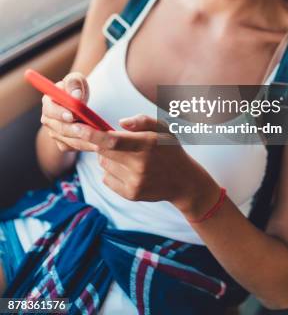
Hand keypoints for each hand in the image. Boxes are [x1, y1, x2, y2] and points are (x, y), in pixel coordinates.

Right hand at [40, 72, 98, 152]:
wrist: (79, 102)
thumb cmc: (76, 89)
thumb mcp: (76, 81)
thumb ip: (74, 83)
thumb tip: (75, 95)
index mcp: (48, 102)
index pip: (50, 110)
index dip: (60, 114)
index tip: (72, 116)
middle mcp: (48, 119)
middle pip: (59, 128)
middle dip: (74, 131)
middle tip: (89, 132)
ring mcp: (54, 132)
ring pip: (67, 140)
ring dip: (83, 141)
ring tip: (98, 141)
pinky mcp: (63, 142)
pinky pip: (73, 147)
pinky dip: (85, 146)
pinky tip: (97, 145)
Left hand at [83, 114, 220, 217]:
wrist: (183, 181)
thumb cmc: (170, 149)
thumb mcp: (163, 128)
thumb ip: (142, 121)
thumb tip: (120, 122)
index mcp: (146, 144)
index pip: (112, 140)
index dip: (92, 134)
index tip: (77, 128)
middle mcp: (140, 165)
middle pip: (104, 152)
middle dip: (101, 143)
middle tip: (113, 140)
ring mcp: (134, 182)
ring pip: (104, 164)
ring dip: (108, 157)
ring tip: (127, 156)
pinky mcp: (130, 194)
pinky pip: (107, 178)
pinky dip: (111, 171)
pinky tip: (128, 169)